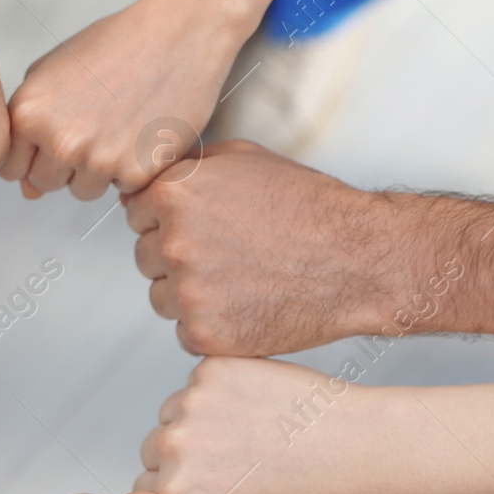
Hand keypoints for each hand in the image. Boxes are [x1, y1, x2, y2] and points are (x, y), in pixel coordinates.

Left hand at [0, 0, 248, 200]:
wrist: (176, 35)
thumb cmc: (119, 44)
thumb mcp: (54, 72)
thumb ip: (30, 127)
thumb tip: (27, 186)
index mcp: (29, 114)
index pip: (11, 168)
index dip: (31, 156)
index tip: (48, 143)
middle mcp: (60, 140)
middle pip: (45, 183)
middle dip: (62, 164)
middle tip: (90, 128)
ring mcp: (98, 160)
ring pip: (82, 191)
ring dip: (96, 170)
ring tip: (115, 127)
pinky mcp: (135, 172)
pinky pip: (120, 189)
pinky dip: (131, 169)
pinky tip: (138, 133)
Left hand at [124, 140, 407, 355]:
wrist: (359, 259)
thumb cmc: (307, 205)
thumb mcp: (244, 159)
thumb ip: (187, 167)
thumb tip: (144, 179)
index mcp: (174, 194)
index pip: (135, 210)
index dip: (169, 217)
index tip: (205, 224)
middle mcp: (174, 242)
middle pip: (145, 255)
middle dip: (177, 256)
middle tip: (229, 254)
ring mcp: (188, 292)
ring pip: (161, 297)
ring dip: (189, 294)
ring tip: (241, 280)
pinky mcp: (205, 335)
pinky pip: (184, 332)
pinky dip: (210, 326)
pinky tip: (247, 306)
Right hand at [139, 357, 413, 493]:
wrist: (357, 445)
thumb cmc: (308, 492)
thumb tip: (168, 484)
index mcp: (177, 491)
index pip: (145, 486)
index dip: (177, 486)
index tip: (209, 485)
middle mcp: (174, 445)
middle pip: (153, 445)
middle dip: (182, 451)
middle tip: (235, 456)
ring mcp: (192, 401)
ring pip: (175, 408)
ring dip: (200, 416)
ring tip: (253, 429)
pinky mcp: (214, 366)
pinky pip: (202, 379)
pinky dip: (223, 387)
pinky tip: (261, 403)